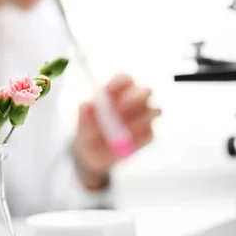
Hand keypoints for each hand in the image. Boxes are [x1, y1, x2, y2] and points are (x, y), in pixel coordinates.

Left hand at [73, 75, 160, 190]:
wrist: (94, 155)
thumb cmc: (89, 132)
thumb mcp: (83, 125)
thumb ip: (85, 114)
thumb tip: (87, 105)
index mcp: (118, 92)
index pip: (124, 79)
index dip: (119, 83)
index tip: (108, 91)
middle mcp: (135, 101)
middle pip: (146, 91)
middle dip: (136, 98)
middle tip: (121, 110)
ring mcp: (144, 117)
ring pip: (153, 112)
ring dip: (137, 121)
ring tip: (119, 133)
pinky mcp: (148, 134)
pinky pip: (148, 134)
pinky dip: (137, 140)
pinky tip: (124, 144)